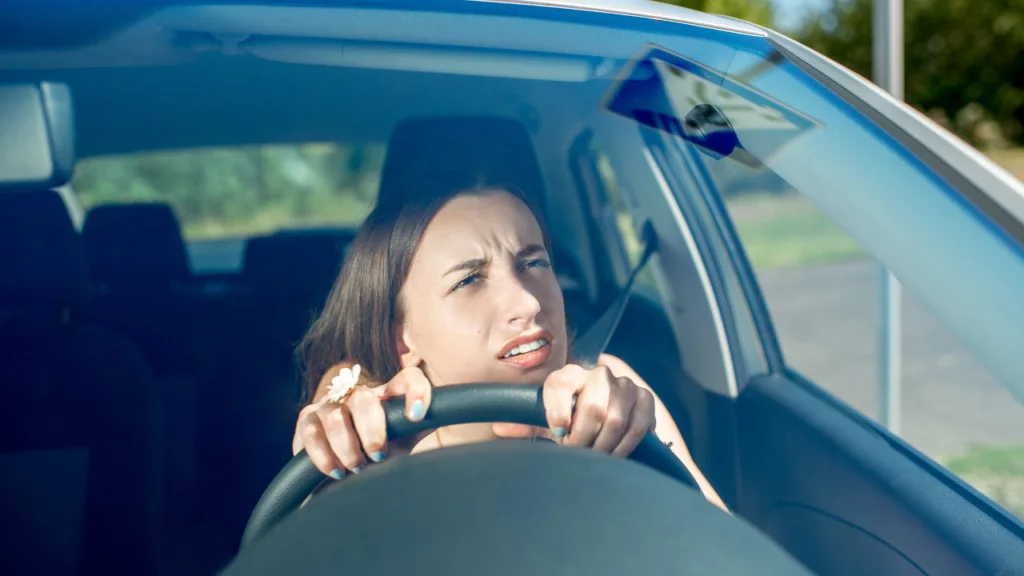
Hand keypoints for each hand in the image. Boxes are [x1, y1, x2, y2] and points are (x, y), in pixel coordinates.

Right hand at [294, 363, 431, 478]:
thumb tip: (441, 416)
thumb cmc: (376, 466)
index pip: (407, 379)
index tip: (416, 416)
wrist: (340, 488)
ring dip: (348, 448)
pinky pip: (311, 432)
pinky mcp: (307, 420)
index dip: (415, 391)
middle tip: (378, 456)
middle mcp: (360, 396)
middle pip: (365, 398)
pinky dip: (324, 456)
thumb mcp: (402, 449)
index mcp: (389, 399)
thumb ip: (417, 430)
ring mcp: (331, 405)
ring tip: (356, 468)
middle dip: (372, 432)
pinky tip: (336, 471)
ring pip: (336, 416)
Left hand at [494, 364, 655, 456]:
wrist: (609, 413)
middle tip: (577, 455)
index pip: (560, 383)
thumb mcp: (548, 422)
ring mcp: (624, 385)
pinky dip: (625, 445)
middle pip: (591, 406)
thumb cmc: (571, 421)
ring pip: (615, 418)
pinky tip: (615, 456)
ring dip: (604, 445)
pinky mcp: (645, 398)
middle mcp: (597, 374)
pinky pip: (638, 424)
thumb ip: (526, 425)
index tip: (559, 434)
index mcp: (568, 376)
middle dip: (583, 438)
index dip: (558, 410)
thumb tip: (498, 427)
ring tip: (595, 458)